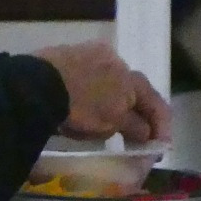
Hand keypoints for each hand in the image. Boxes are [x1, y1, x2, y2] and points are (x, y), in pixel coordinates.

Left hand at [32, 41, 171, 143]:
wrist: (40, 85)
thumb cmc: (81, 108)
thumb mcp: (112, 124)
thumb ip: (135, 127)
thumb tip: (147, 131)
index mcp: (133, 79)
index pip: (157, 104)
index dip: (161, 128)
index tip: (158, 148)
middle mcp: (119, 61)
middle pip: (134, 90)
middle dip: (136, 112)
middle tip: (131, 134)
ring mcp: (94, 53)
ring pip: (110, 80)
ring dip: (112, 99)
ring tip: (102, 118)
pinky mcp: (69, 52)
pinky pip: (87, 74)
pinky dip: (90, 90)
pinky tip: (80, 101)